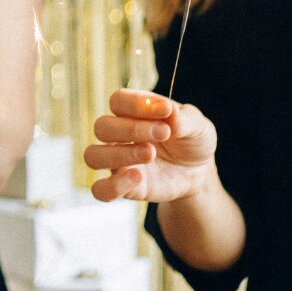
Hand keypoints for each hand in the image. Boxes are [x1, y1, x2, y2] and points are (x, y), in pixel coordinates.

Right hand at [85, 89, 216, 202]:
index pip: (117, 100)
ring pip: (93, 156)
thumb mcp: (198, 125)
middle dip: (131, 129)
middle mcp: (118, 136)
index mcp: (132, 112)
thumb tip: (168, 111)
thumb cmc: (192, 141)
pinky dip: (114, 185)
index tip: (166, 110)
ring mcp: (118, 162)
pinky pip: (100, 190)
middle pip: (102, 127)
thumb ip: (184, 118)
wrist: (199, 173)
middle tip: (164, 133)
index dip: (135, 104)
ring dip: (119, 154)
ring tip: (150, 154)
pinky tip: (138, 178)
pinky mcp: (124, 187)